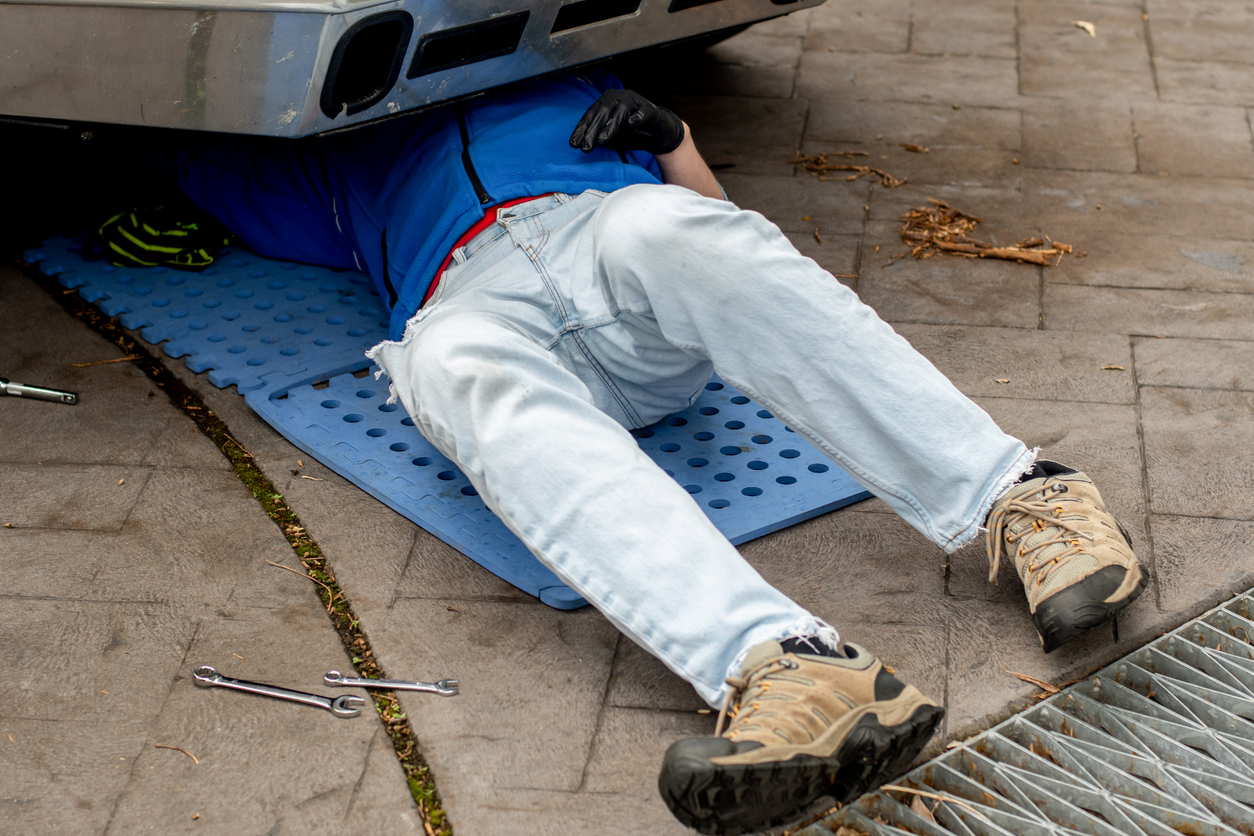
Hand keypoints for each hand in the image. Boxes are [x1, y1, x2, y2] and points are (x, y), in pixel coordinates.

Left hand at [569, 89, 685, 154]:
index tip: (574, 144)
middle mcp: (617, 98)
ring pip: (620, 112)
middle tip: (585, 147)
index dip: (582, 129)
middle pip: (602, 114)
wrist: (657, 132)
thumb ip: (598, 137)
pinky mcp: (649, 109)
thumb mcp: (611, 136)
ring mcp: (634, 101)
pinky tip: (632, 124)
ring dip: (610, 126)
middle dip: (592, 131)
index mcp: (604, 103)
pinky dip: (637, 117)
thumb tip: (582, 144)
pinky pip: (642, 112)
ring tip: (602, 140)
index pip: (590, 115)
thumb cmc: (630, 133)